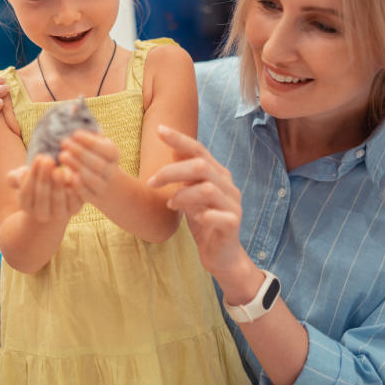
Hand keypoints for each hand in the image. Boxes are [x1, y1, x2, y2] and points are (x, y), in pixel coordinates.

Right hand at [8, 154, 83, 222]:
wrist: (54, 200)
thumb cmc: (35, 183)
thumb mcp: (23, 178)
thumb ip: (16, 176)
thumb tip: (22, 174)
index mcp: (26, 205)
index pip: (26, 192)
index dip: (32, 175)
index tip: (38, 158)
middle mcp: (41, 214)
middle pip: (42, 196)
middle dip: (45, 177)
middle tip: (48, 160)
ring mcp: (58, 214)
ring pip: (58, 200)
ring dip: (59, 184)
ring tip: (60, 169)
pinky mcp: (74, 210)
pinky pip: (75, 202)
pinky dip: (75, 190)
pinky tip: (74, 175)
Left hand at [57, 131, 119, 201]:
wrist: (111, 188)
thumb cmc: (97, 158)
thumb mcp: (98, 144)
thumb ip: (88, 130)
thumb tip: (74, 110)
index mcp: (113, 155)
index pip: (106, 148)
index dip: (90, 141)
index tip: (74, 133)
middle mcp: (111, 171)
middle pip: (98, 163)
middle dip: (80, 152)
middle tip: (64, 142)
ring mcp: (104, 186)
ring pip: (92, 178)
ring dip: (76, 166)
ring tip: (62, 156)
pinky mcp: (94, 199)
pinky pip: (86, 194)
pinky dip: (77, 185)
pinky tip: (67, 175)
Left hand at [148, 125, 249, 278]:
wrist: (222, 255)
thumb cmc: (203, 221)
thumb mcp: (190, 194)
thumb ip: (185, 175)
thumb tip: (173, 150)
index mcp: (217, 174)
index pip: (199, 150)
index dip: (180, 139)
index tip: (159, 130)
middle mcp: (227, 185)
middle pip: (201, 166)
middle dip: (172, 171)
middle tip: (151, 182)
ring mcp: (233, 204)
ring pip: (207, 189)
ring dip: (183, 195)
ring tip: (171, 204)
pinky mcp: (233, 224)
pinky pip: (218, 215)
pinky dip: (201, 215)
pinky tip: (194, 219)